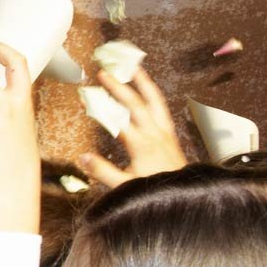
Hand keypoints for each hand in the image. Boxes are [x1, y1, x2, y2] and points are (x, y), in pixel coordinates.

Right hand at [77, 65, 188, 186]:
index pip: (116, 119)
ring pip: (155, 101)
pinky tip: (148, 93)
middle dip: (119, 87)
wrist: (184, 197)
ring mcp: (165, 133)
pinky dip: (153, 96)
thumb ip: (102, 171)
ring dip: (144, 83)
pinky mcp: (171, 136)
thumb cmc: (155, 192)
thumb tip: (83, 157)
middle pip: (136, 103)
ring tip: (134, 69)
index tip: (85, 97)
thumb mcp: (124, 186)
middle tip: (104, 73)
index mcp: (142, 144)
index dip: (99, 107)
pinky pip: (162, 109)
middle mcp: (155, 134)